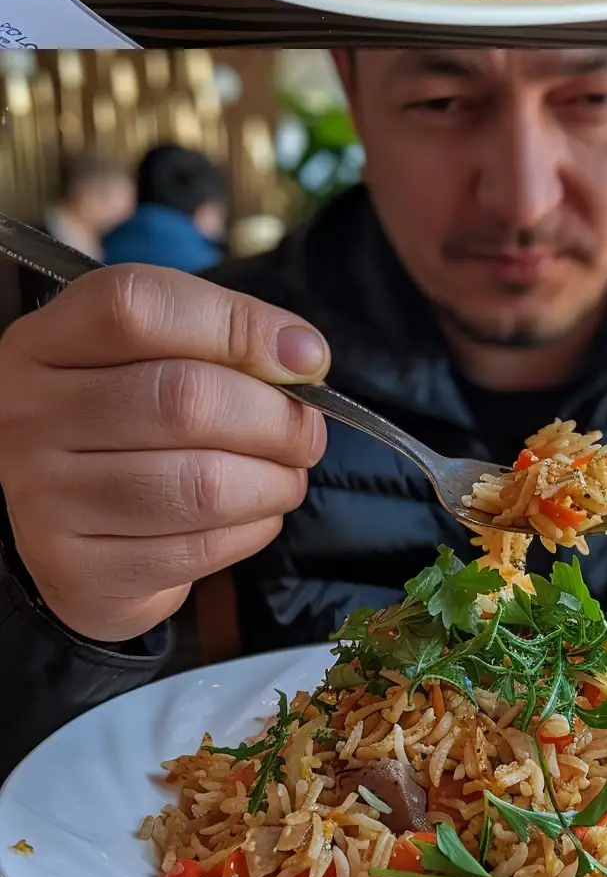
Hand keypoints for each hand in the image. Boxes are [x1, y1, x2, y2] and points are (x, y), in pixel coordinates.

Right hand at [0, 266, 329, 642]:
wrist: (72, 514)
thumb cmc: (134, 413)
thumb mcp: (164, 350)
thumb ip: (229, 334)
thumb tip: (303, 355)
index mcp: (48, 340)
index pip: (140, 307)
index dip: (241, 326)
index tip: (305, 356)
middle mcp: (30, 414)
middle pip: (185, 398)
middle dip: (278, 418)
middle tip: (307, 431)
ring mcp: (42, 497)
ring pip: (201, 484)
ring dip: (274, 481)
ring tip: (286, 474)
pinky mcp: (75, 569)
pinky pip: (197, 549)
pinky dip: (252, 529)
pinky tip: (250, 513)